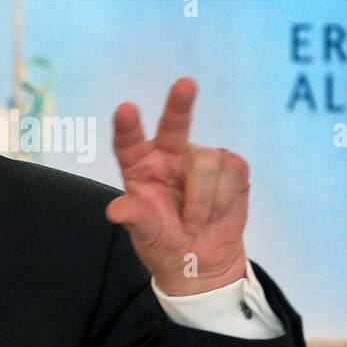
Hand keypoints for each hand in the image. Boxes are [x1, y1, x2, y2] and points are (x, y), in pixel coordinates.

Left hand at [105, 77, 249, 295]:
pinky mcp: (231, 167)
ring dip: (202, 200)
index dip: (127, 126)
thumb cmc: (165, 242)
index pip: (129, 142)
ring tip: (196, 223)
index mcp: (140, 166)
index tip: (125, 109)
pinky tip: (217, 212)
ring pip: (206, 162)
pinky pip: (231, 171)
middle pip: (174, 125)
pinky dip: (223, 199)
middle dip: (180, 104)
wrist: (202, 262)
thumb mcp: (145, 235)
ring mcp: (201, 159)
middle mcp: (170, 154)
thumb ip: (135, 218)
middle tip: (185, 84)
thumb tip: (116, 211)